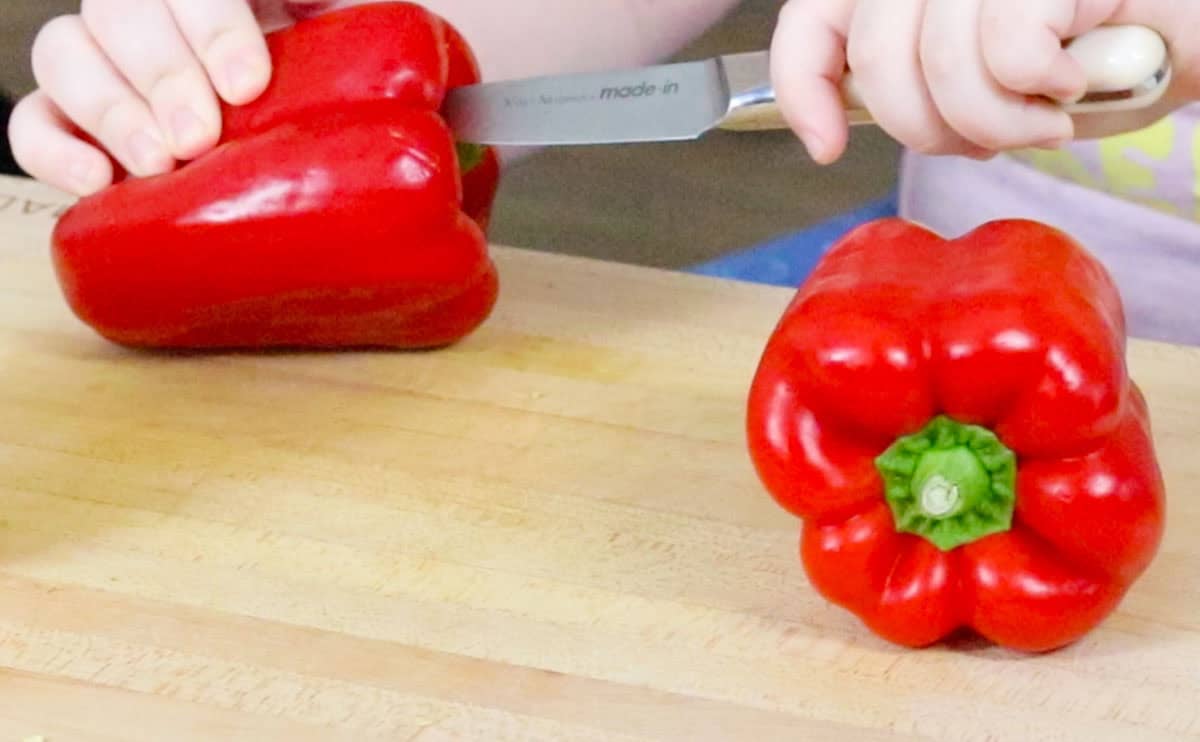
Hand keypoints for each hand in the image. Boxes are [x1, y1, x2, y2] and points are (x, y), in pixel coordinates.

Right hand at [7, 0, 332, 195]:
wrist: (304, 133)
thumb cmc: (330, 80)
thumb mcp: (342, 38)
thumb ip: (338, 19)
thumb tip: (352, 14)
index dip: (212, 28)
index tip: (246, 85)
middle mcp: (149, 10)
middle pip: (119, 11)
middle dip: (161, 75)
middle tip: (199, 137)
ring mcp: (102, 60)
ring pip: (63, 53)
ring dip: (108, 110)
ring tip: (156, 164)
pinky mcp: (71, 120)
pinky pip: (32, 121)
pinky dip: (50, 150)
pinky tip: (95, 181)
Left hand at [768, 0, 1173, 163]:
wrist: (1188, 34)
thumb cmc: (1092, 56)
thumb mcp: (976, 78)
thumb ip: (907, 80)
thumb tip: (834, 124)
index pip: (816, 15)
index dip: (806, 85)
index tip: (826, 145)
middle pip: (878, 55)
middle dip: (928, 127)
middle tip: (984, 138)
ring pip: (944, 61)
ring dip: (998, 121)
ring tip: (1043, 117)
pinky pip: (1010, 49)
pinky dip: (1047, 89)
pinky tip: (1078, 77)